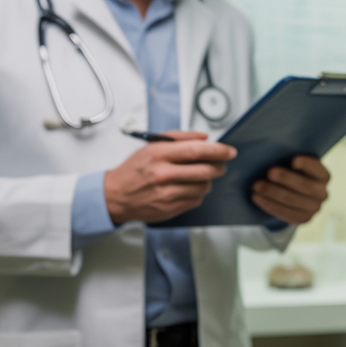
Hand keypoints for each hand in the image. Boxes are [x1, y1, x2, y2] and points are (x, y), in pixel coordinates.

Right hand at [104, 131, 234, 223]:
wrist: (115, 196)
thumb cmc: (134, 169)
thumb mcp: (152, 146)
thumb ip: (179, 138)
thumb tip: (204, 138)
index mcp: (159, 155)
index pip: (196, 150)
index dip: (218, 151)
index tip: (229, 151)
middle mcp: (163, 174)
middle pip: (205, 170)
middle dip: (219, 166)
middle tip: (220, 164)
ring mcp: (167, 194)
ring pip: (204, 186)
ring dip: (209, 180)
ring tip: (201, 175)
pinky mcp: (170, 209)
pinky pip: (196, 200)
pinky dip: (199, 192)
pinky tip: (190, 187)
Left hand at [250, 155, 329, 224]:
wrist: (291, 194)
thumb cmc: (290, 172)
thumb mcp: (293, 164)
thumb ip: (287, 157)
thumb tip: (271, 151)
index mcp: (323, 176)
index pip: (318, 170)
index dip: (307, 165)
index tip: (293, 160)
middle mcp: (322, 193)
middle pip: (306, 186)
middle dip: (287, 179)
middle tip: (269, 172)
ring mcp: (314, 208)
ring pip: (292, 201)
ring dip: (273, 193)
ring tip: (256, 186)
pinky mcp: (303, 219)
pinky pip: (285, 214)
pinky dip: (270, 205)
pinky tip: (257, 198)